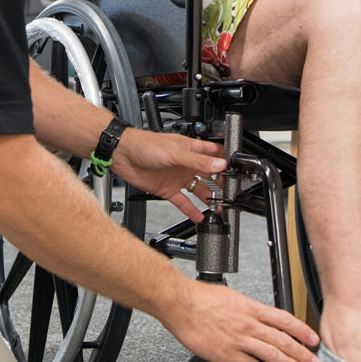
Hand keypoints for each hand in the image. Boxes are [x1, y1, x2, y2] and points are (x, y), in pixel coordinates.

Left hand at [110, 130, 227, 221]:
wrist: (122, 154)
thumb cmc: (145, 144)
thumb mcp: (175, 152)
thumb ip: (197, 161)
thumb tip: (219, 164)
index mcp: (191, 149)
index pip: (214, 154)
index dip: (226, 161)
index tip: (238, 171)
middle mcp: (186, 163)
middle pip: (210, 174)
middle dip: (221, 183)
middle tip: (232, 194)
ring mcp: (178, 177)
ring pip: (198, 189)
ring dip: (209, 199)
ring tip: (219, 208)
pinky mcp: (168, 189)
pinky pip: (183, 201)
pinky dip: (192, 210)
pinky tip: (200, 217)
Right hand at [161, 280, 319, 361]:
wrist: (181, 304)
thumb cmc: (201, 298)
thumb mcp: (232, 297)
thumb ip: (248, 309)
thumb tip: (259, 315)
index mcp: (251, 308)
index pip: (285, 320)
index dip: (302, 331)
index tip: (313, 339)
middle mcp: (249, 324)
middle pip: (283, 340)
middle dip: (303, 353)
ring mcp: (239, 340)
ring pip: (272, 354)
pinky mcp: (227, 354)